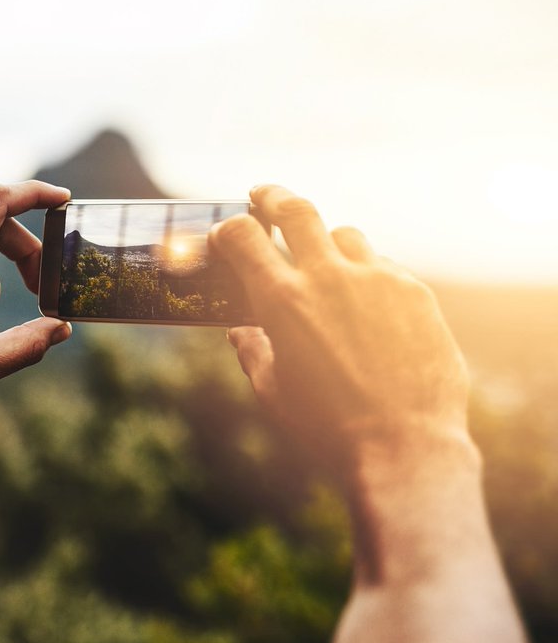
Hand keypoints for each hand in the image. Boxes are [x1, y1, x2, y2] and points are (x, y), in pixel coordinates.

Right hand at [208, 185, 471, 477]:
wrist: (404, 448)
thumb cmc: (326, 428)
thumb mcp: (273, 391)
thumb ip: (253, 351)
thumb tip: (240, 331)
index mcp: (281, 300)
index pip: (244, 236)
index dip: (229, 228)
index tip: (226, 232)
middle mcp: (328, 277)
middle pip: (297, 210)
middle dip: (274, 197)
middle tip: (264, 195)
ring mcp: (377, 280)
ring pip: (346, 235)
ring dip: (327, 243)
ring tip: (324, 262)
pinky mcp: (416, 293)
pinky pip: (385, 267)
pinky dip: (368, 275)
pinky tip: (367, 304)